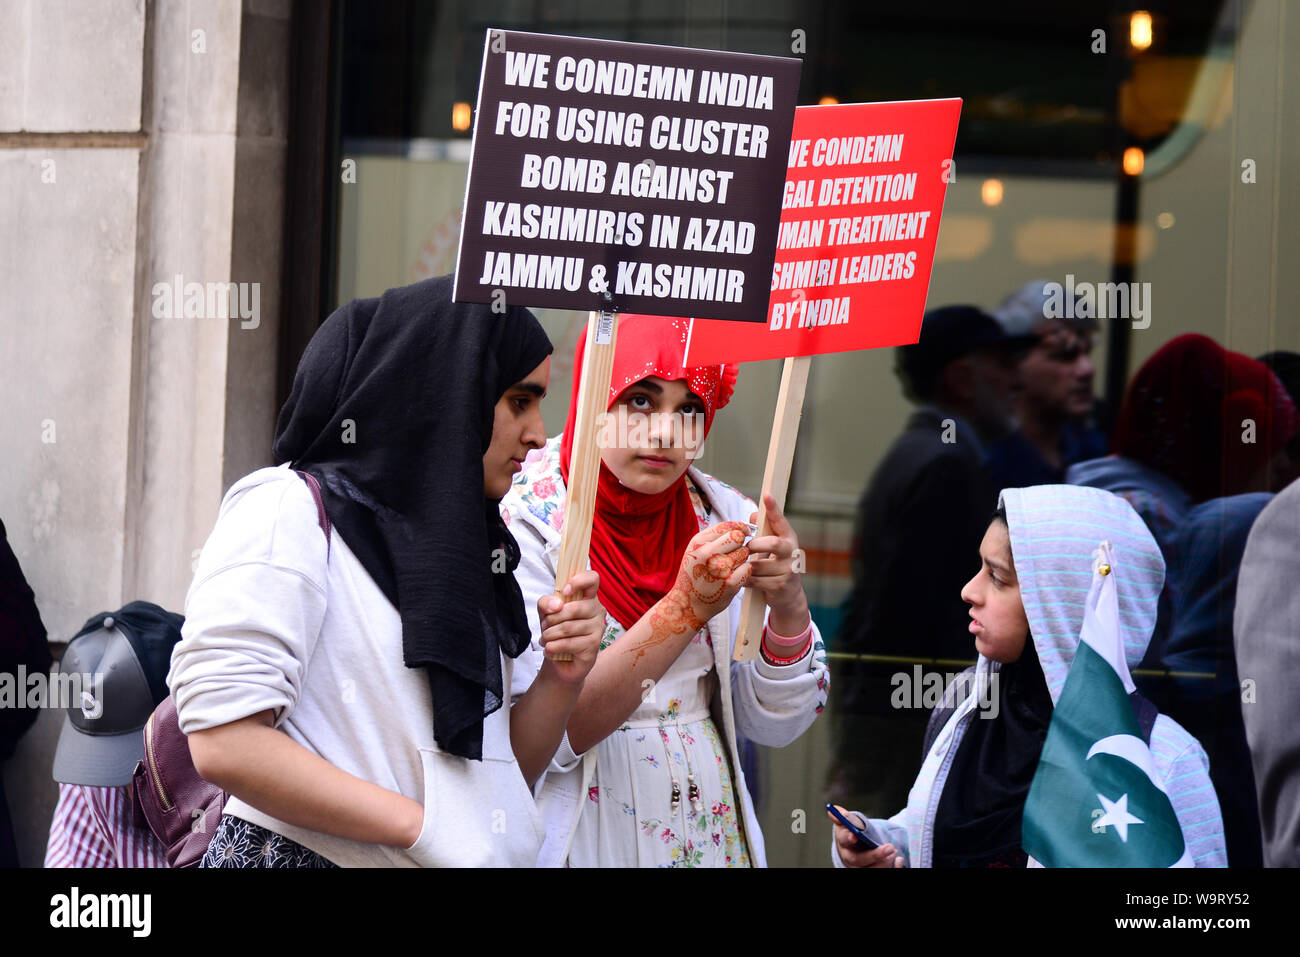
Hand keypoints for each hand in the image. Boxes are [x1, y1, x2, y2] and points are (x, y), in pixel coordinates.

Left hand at [536, 570, 603, 683]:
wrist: (559, 660)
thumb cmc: (556, 632)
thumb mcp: (546, 613)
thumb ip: (546, 603)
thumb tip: (556, 605)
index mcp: (588, 598)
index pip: (592, 579)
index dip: (579, 581)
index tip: (565, 592)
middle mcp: (598, 611)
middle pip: (574, 608)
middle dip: (552, 619)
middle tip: (544, 627)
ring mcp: (598, 629)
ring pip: (568, 627)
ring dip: (549, 635)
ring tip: (545, 640)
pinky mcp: (594, 646)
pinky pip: (569, 643)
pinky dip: (553, 647)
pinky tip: (550, 650)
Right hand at [658, 521, 751, 632]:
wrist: (688, 604)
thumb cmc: (694, 575)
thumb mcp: (695, 551)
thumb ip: (714, 537)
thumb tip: (740, 527)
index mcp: (698, 543)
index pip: (727, 526)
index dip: (739, 526)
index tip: (744, 531)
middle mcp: (708, 554)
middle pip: (738, 537)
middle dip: (740, 542)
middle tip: (736, 551)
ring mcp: (720, 569)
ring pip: (744, 552)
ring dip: (741, 558)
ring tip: (730, 567)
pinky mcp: (731, 583)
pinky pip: (748, 567)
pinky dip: (744, 571)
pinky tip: (735, 576)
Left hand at [746, 493, 809, 630]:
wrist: (789, 597)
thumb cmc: (776, 567)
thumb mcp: (772, 549)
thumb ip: (764, 531)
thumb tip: (754, 514)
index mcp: (788, 539)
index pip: (780, 521)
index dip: (773, 508)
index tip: (767, 494)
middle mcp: (792, 553)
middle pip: (773, 544)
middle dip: (755, 545)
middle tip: (746, 548)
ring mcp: (789, 571)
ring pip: (759, 565)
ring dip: (747, 567)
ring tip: (740, 567)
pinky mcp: (781, 586)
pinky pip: (756, 581)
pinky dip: (746, 580)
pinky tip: (742, 580)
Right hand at [827, 806, 903, 867]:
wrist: (856, 847)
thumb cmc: (853, 833)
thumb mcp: (848, 824)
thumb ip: (844, 817)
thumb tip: (834, 809)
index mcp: (843, 843)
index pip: (844, 841)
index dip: (848, 838)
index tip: (855, 835)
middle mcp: (849, 858)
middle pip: (859, 860)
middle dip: (875, 855)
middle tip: (890, 847)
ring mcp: (860, 868)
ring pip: (870, 870)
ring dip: (884, 863)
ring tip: (894, 851)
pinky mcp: (870, 870)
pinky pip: (880, 873)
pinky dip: (892, 869)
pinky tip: (899, 861)